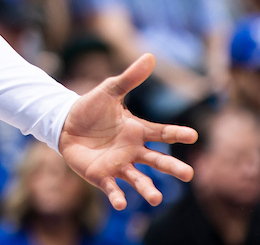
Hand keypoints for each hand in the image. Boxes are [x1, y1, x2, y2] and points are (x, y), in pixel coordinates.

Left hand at [58, 53, 196, 210]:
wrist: (66, 124)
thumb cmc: (91, 107)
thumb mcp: (109, 90)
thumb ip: (129, 78)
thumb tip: (150, 56)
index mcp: (138, 130)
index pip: (162, 133)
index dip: (177, 134)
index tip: (194, 135)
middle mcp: (133, 151)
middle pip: (157, 161)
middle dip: (172, 168)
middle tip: (188, 175)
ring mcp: (119, 165)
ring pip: (138, 179)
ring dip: (147, 189)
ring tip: (156, 199)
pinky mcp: (102, 175)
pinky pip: (112, 188)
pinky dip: (117, 196)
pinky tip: (121, 204)